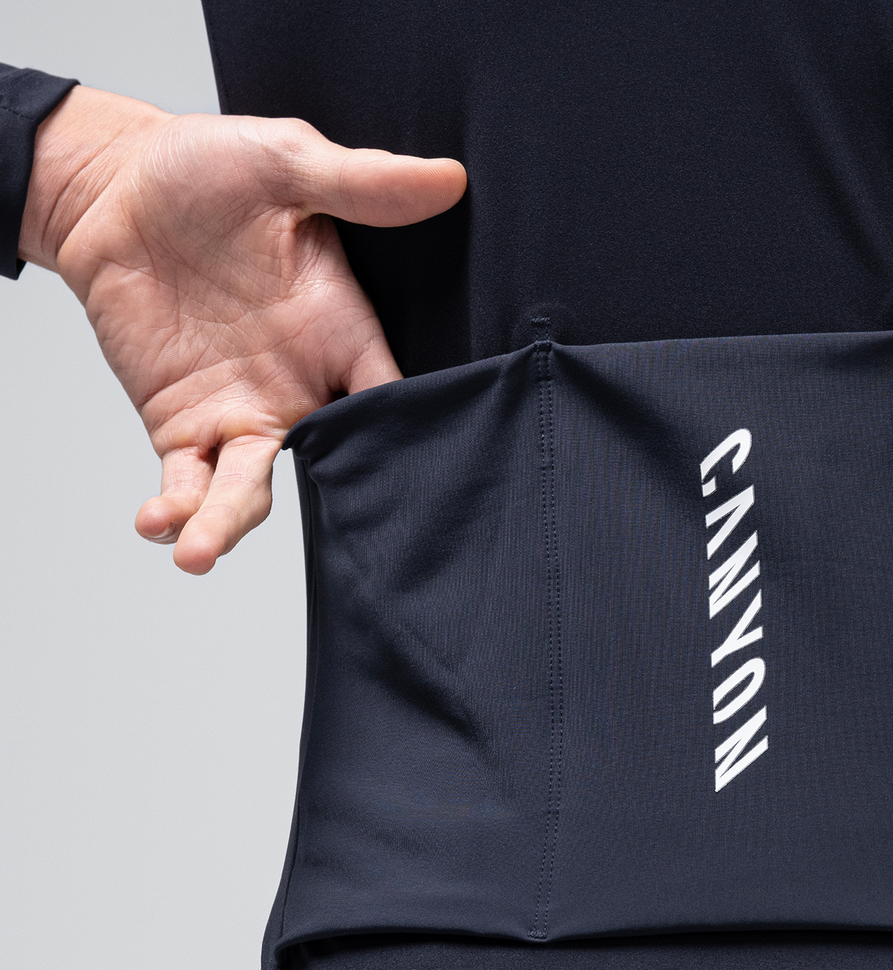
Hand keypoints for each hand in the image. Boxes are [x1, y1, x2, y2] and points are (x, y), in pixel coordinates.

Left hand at [21, 87, 466, 572]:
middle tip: (333, 549)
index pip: (391, 405)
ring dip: (227, 526)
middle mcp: (303, 387)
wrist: (111, 188)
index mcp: (345, 335)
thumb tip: (448, 178)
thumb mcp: (290, 162)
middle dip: (331, 510)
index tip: (410, 483)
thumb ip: (363, 184)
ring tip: (200, 552)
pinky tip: (157, 523)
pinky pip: (187, 481)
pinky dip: (175, 510)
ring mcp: (244, 412)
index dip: (403, 444)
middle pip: (330, 467)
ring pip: (251, 489)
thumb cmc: (205, 169)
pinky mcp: (183, 425)